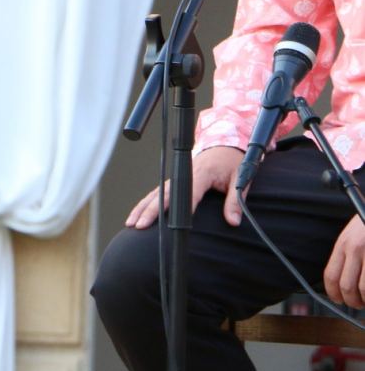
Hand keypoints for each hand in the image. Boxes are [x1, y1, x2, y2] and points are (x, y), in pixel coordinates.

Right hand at [126, 146, 245, 229]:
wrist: (223, 146)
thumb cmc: (231, 162)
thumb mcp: (240, 179)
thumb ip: (235, 201)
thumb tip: (233, 222)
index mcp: (201, 173)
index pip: (188, 191)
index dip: (181, 207)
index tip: (173, 222)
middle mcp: (184, 175)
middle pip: (164, 195)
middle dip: (150, 211)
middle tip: (140, 225)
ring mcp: (175, 178)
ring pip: (154, 194)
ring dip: (141, 209)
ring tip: (131, 223)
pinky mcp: (172, 182)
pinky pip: (155, 194)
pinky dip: (144, 204)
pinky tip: (136, 215)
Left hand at [323, 216, 364, 308]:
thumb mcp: (355, 234)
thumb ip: (348, 253)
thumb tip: (344, 280)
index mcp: (344, 243)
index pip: (331, 275)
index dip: (333, 293)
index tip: (338, 300)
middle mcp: (355, 248)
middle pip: (346, 286)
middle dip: (352, 301)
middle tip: (358, 305)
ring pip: (364, 289)